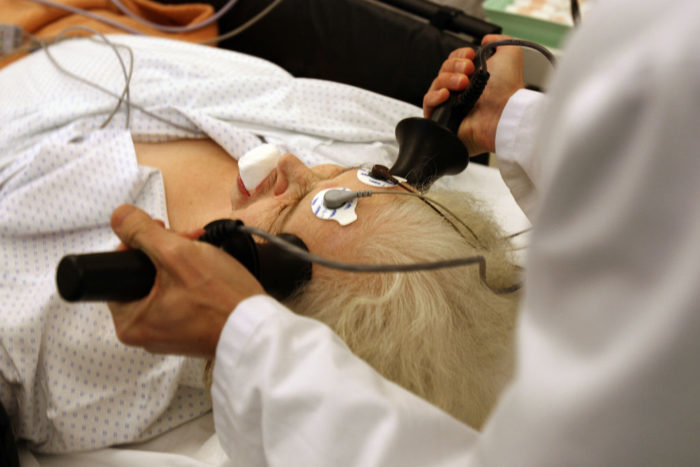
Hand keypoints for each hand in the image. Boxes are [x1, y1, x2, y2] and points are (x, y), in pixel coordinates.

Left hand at [107, 204, 264, 358]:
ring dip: (182, 262)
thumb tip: (119, 216)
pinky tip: (209, 270)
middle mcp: (143, 334)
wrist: (258, 329)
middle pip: (144, 276)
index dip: (141, 243)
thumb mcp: (177, 255)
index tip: (163, 233)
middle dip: (167, 250)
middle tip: (189, 240)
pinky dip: (192, 281)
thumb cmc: (220, 299)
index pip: (120, 269)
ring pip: (163, 285)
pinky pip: (180, 299)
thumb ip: (142, 232)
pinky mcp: (187, 332)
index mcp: (130, 322)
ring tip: (203, 251)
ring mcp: (166, 334)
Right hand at [423, 35, 524, 154]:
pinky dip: (434, 96)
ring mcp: (451, 105)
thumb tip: (485, 39)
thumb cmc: (508, 88)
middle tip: (469, 70)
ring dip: (448, 79)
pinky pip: (428, 104)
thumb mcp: (510, 55)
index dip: (458, 55)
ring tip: (463, 84)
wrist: (504, 112)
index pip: (453, 61)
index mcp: (472, 77)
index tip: (470, 55)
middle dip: (454, 66)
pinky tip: (446, 94)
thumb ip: (500, 41)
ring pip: (435, 84)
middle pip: (442, 70)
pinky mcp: (443, 119)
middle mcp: (461, 91)